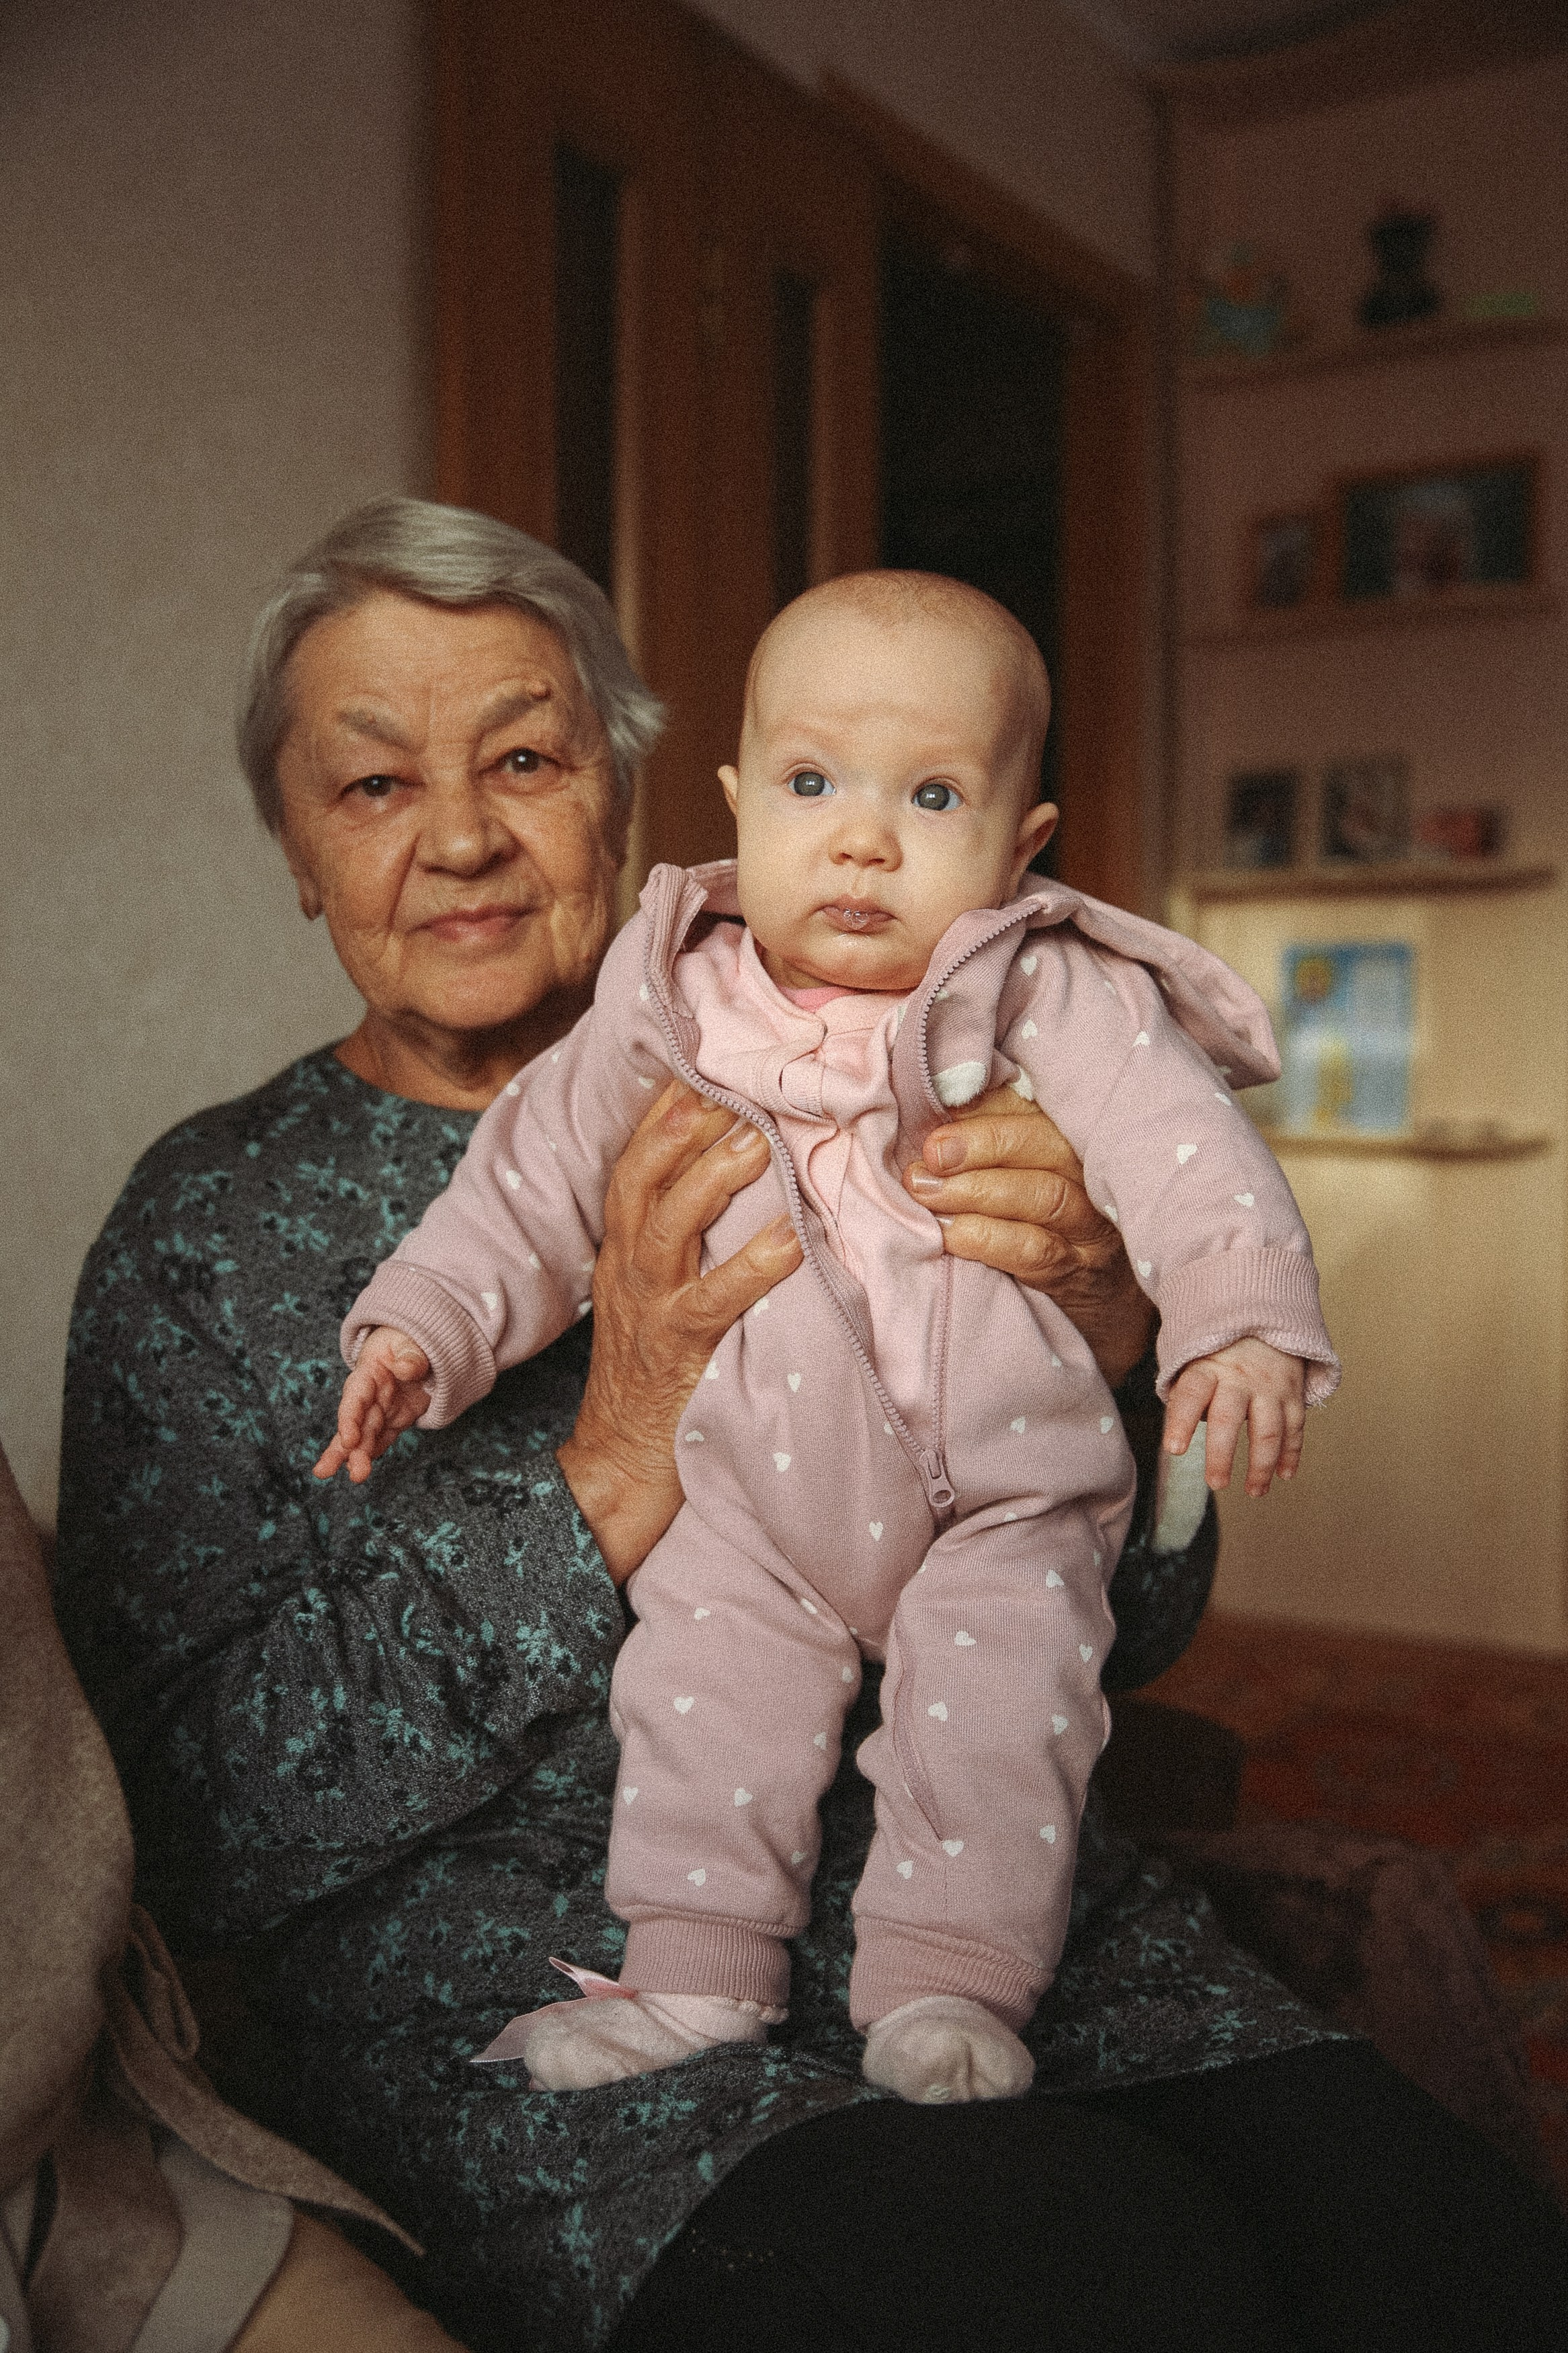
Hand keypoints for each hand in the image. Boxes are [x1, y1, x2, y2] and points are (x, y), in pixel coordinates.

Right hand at [313, 1328, 431, 1482]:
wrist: (411, 1347)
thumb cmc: (403, 1342)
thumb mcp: (407, 1340)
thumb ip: (409, 1354)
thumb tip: (407, 1369)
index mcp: (367, 1374)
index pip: (355, 1398)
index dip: (349, 1419)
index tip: (348, 1440)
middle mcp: (369, 1397)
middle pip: (354, 1424)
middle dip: (346, 1448)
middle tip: (332, 1472)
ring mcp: (380, 1411)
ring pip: (364, 1437)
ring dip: (357, 1457)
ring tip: (355, 1477)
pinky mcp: (394, 1421)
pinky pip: (383, 1440)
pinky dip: (373, 1454)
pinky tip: (362, 1469)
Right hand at [557, 1083, 802, 1583]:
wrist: (618, 1460)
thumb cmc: (652, 1370)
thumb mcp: (654, 1291)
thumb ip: (680, 1236)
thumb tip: (736, 1172)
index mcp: (621, 1248)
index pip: (634, 1161)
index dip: (665, 1110)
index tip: (702, 1059)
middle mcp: (626, 1267)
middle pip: (641, 1177)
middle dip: (682, 1124)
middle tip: (730, 1078)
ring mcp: (647, 1308)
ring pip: (669, 1225)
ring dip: (713, 1176)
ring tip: (761, 1137)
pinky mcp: (677, 1351)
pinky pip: (712, 1301)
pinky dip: (751, 1267)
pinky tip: (790, 1241)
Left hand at [903, 1088, 1154, 1387]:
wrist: (1106, 1298)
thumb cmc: (1049, 1222)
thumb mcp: (1029, 1170)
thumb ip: (992, 1138)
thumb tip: (935, 1114)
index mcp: (1071, 1135)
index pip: (1032, 1106)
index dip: (983, 1113)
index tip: (936, 1127)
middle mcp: (1090, 1172)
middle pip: (1045, 1142)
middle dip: (981, 1145)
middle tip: (929, 1157)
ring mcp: (1091, 1224)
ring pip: (1042, 1195)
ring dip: (976, 1191)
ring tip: (926, 1193)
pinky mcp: (1079, 1270)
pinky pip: (1034, 1250)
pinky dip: (986, 1238)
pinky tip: (948, 1235)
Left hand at [1162, 1338, 1305, 1497]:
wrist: (1266, 1322)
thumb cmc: (1219, 1353)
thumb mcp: (1195, 1361)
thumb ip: (1185, 1396)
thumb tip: (1175, 1436)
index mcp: (1207, 1369)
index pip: (1191, 1395)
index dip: (1181, 1421)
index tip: (1174, 1449)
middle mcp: (1239, 1378)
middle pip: (1229, 1418)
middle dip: (1222, 1454)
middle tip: (1215, 1484)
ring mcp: (1269, 1387)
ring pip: (1268, 1429)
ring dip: (1262, 1465)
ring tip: (1254, 1492)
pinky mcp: (1293, 1394)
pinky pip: (1294, 1427)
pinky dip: (1291, 1453)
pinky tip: (1284, 1475)